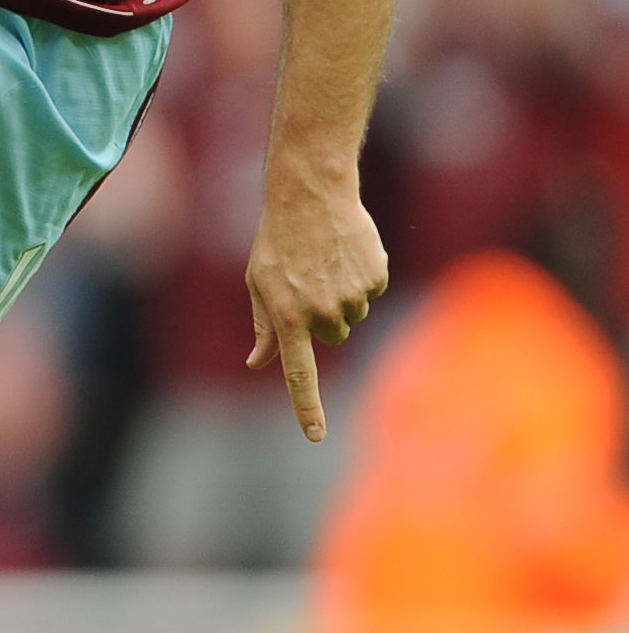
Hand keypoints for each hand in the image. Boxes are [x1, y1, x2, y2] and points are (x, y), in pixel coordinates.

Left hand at [244, 160, 388, 441]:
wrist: (310, 195)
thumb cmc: (277, 241)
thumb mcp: (258, 283)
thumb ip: (265, 328)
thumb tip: (257, 363)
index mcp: (287, 317)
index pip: (298, 374)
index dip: (307, 407)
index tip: (316, 437)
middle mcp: (321, 312)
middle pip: (333, 337)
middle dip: (323, 317)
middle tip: (308, 281)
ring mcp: (352, 296)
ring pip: (354, 314)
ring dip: (343, 294)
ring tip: (324, 261)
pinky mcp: (375, 278)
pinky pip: (373, 291)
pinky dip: (362, 276)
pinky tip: (345, 252)